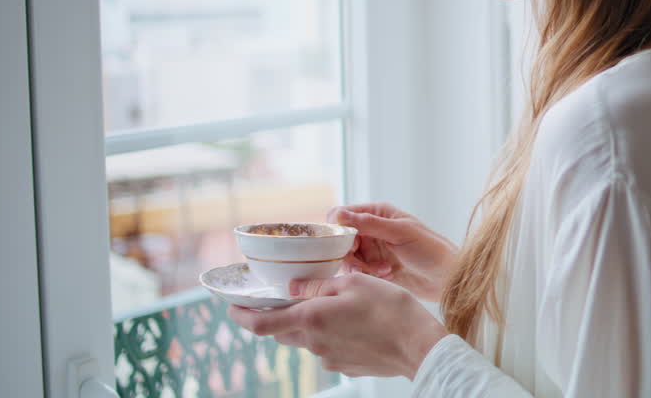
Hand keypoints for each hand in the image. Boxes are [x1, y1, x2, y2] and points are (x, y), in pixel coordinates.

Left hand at [227, 273, 449, 379]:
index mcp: (311, 319)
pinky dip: (331, 334)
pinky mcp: (346, 366)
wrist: (418, 346)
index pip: (261, 324)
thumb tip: (294, 287)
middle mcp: (314, 343)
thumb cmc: (390, 308)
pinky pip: (328, 348)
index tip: (232, 308)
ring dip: (310, 323)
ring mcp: (329, 358)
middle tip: (282, 299)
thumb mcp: (353, 282)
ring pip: (307, 339)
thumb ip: (319, 286)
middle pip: (282, 332)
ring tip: (333, 306)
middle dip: (276, 317)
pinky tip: (353, 323)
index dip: (242, 317)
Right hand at [328, 202, 456, 301]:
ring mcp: (372, 250)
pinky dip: (368, 275)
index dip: (338, 229)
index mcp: (377, 213)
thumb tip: (340, 214)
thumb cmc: (430, 249)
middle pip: (341, 240)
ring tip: (384, 270)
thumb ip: (370, 223)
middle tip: (364, 265)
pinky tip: (388, 275)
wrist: (447, 278)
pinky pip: (357, 272)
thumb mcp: (400, 233)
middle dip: (350, 254)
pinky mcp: (373, 269)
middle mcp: (371, 229)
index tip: (348, 244)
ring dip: (362, 267)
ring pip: (347, 258)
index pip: (341, 215)